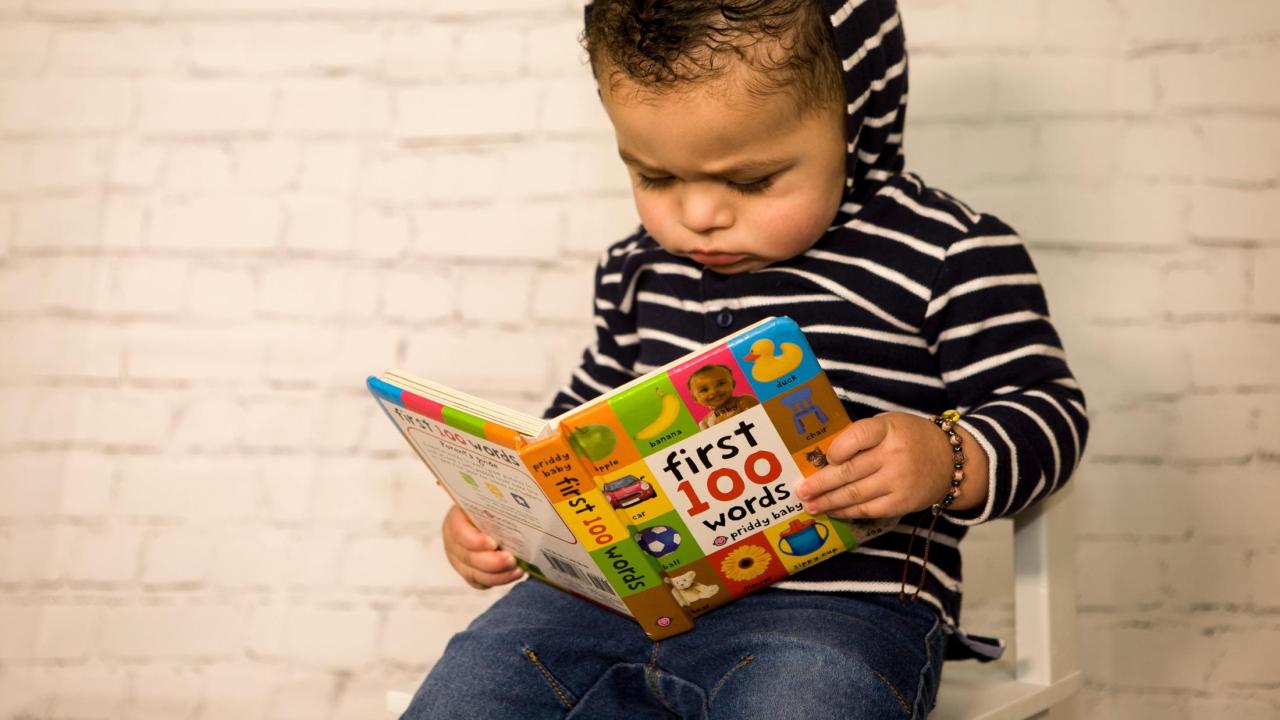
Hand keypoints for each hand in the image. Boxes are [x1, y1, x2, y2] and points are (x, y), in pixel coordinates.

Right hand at [442, 504, 524, 588]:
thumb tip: (504, 499)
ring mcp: (459, 560)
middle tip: (511, 560)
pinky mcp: (469, 572)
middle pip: (467, 556)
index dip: (475, 541)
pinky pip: (480, 582)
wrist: (490, 515)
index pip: (459, 532)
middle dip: (491, 561)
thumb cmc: (490, 505)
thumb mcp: (488, 499)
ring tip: (517, 570)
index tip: (493, 543)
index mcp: (455, 519)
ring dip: (497, 575)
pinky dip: (498, 580)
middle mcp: (453, 541)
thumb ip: (494, 501)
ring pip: (473, 573)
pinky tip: (513, 574)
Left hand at [794, 412, 987, 518]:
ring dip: (828, 501)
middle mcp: (894, 455)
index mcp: (888, 429)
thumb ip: (861, 436)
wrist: (951, 461)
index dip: (838, 448)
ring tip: (810, 505)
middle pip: (850, 471)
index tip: (825, 457)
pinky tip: (833, 511)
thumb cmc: (910, 438)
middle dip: (820, 483)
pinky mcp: (901, 503)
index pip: (858, 436)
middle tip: (801, 490)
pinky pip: (867, 509)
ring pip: (855, 494)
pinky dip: (847, 512)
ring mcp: (898, 481)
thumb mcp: (889, 424)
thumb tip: (823, 456)